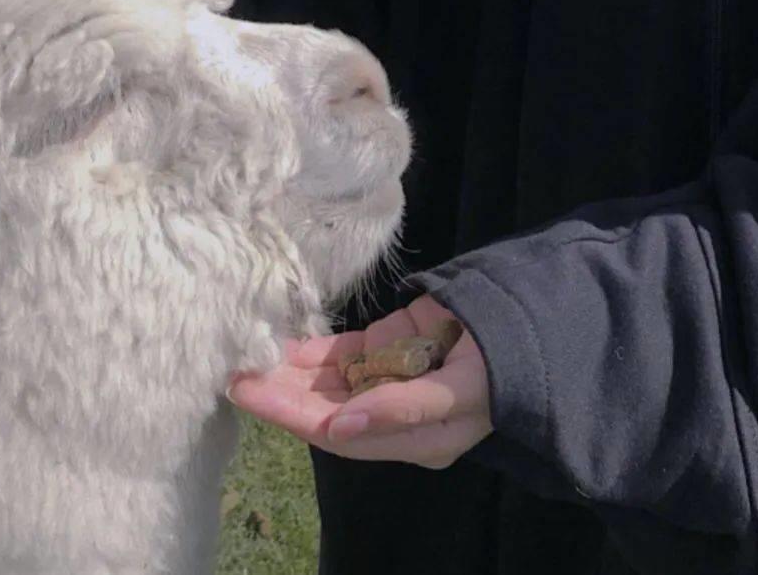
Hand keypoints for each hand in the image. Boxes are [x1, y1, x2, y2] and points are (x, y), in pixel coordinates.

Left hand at [227, 295, 491, 467]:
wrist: (524, 319)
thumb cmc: (499, 366)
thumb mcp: (458, 396)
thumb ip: (402, 411)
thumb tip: (341, 428)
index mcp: (409, 438)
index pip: (336, 432)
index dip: (291, 415)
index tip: (250, 395)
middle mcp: (388, 412)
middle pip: (322, 407)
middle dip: (279, 393)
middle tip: (233, 376)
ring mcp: (385, 376)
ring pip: (325, 378)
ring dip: (287, 370)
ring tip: (245, 357)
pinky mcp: (385, 345)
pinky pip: (338, 352)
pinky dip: (309, 348)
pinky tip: (278, 342)